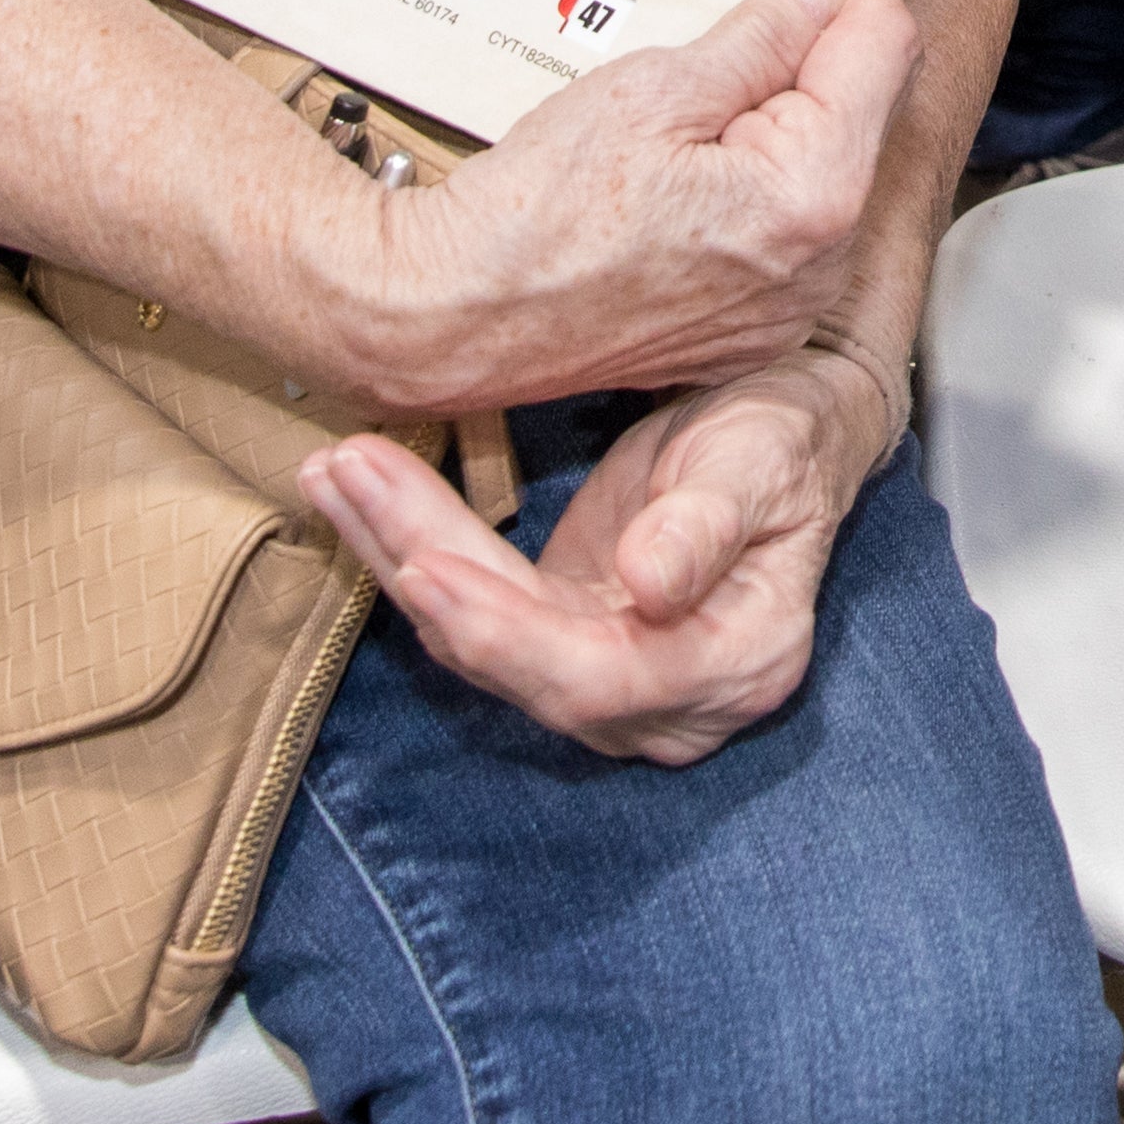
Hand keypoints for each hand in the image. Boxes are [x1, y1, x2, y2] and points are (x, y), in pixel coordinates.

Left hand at [310, 347, 878, 764]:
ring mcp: (611, 676)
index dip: (509, 637)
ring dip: (399, 554)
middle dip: (426, 572)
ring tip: (334, 473)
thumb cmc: (787, 435)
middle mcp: (667, 698)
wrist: (789, 426)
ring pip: (483, 638)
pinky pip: (478, 609)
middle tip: (351, 479)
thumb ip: (709, 525)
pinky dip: (414, 548)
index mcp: (736, 662)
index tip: (428, 568)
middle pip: (523, 664)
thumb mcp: (765, 459)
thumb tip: (651, 587)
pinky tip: (358, 497)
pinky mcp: (564, 637)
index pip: (602, 679)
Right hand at [347, 0, 907, 411]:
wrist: (455, 320)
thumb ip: (765, 34)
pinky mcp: (749, 331)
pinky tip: (686, 177)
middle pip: (866, 113)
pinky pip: (787, 232)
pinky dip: (756, 187)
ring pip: (827, 171)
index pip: (886, 51)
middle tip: (725, 40)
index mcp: (811, 197)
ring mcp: (785, 309)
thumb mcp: (653, 88)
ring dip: (781, 126)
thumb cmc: (534, 215)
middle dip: (813, 62)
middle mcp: (819, 267)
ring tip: (687, 120)